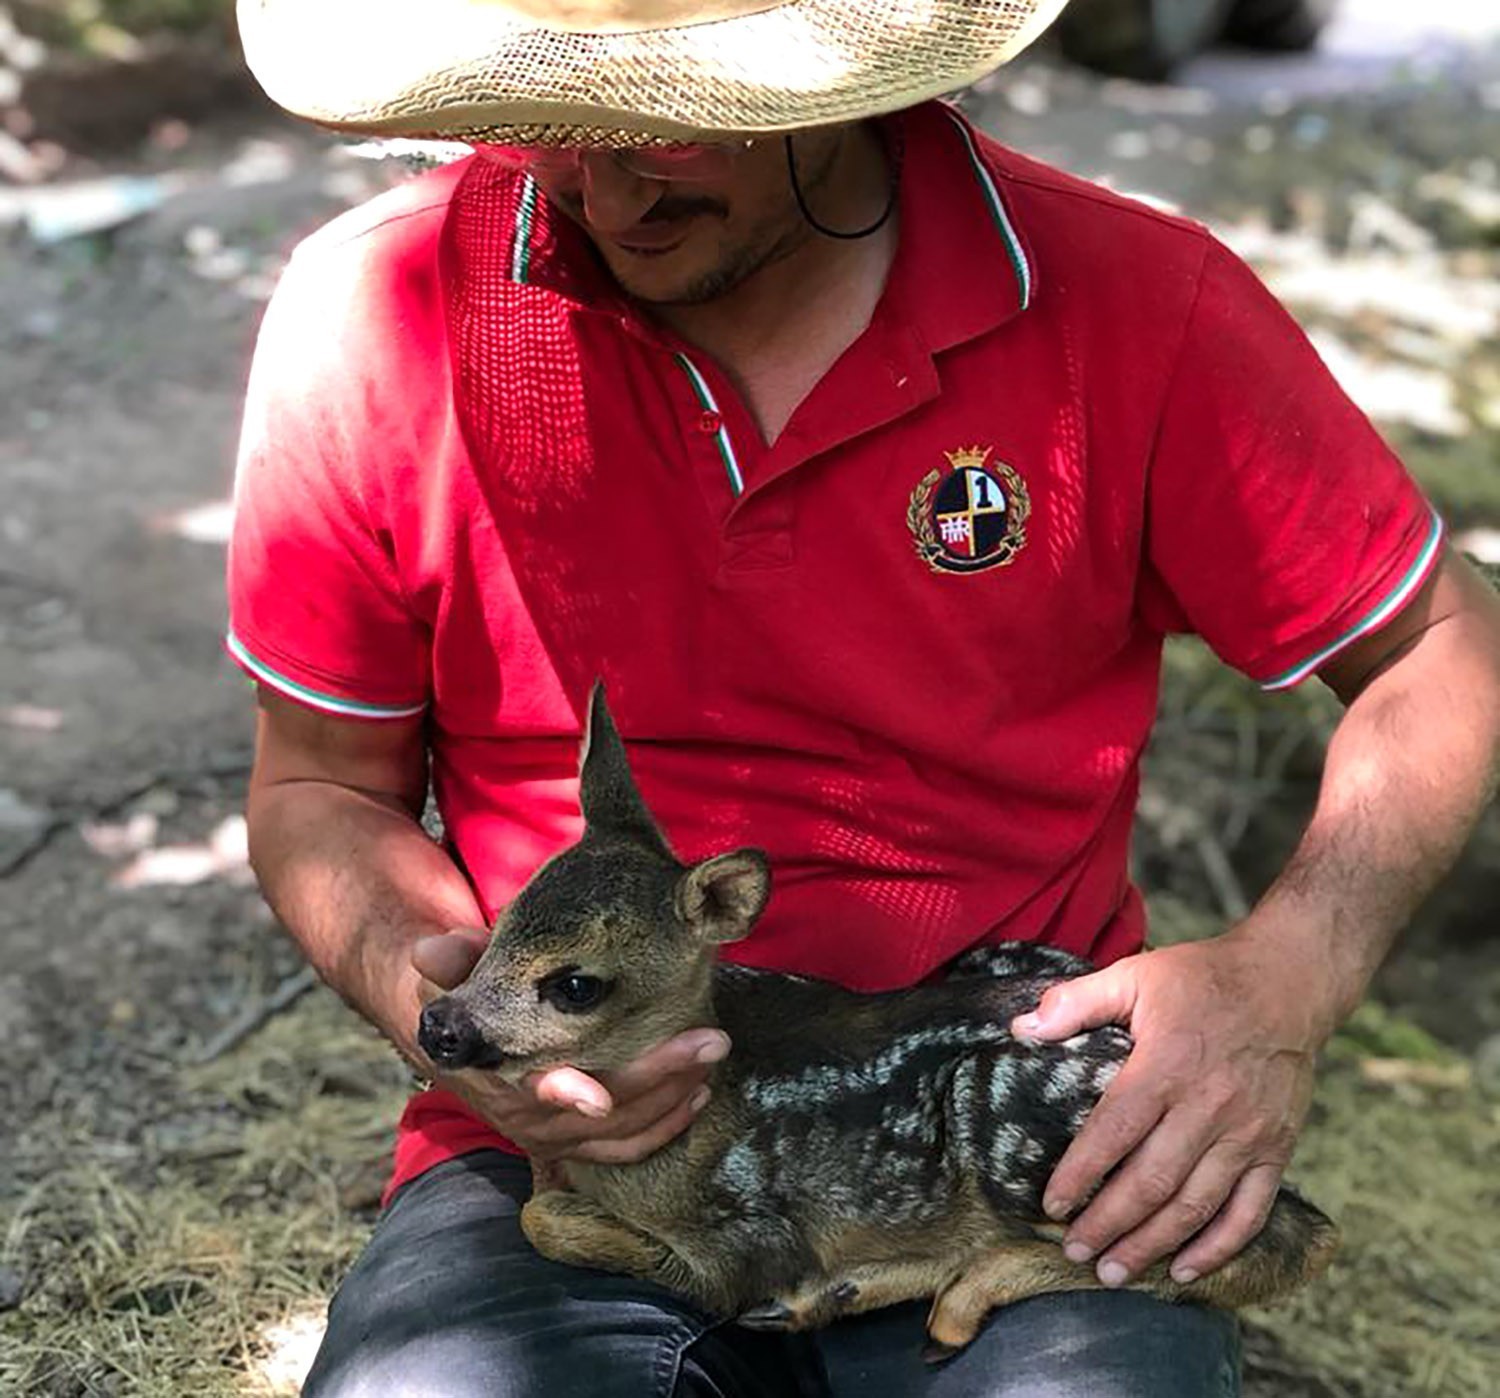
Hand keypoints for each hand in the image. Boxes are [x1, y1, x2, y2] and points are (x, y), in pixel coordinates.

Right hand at [411, 929, 726, 1164]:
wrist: (462, 1041)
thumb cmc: (468, 996)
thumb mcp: (455, 973)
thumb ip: (454, 962)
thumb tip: (429, 952)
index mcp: (498, 1077)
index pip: (533, 1093)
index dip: (564, 1096)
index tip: (597, 1095)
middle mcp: (528, 1117)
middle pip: (602, 1112)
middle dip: (659, 1076)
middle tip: (711, 1040)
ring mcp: (556, 1135)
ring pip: (622, 1134)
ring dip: (673, 1099)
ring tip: (712, 1059)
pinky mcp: (579, 1141)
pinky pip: (626, 1148)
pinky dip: (665, 1126)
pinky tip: (699, 1095)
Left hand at [1010, 934, 1325, 1286]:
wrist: (1289, 981)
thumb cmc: (1202, 979)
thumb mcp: (1135, 975)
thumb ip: (1077, 1002)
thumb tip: (1021, 1027)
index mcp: (1166, 1065)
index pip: (1115, 1132)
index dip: (1081, 1174)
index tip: (1052, 1206)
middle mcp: (1208, 1106)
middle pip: (1152, 1181)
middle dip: (1109, 1224)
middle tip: (1074, 1253)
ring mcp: (1247, 1133)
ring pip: (1196, 1205)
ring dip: (1152, 1245)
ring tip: (1113, 1272)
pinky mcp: (1276, 1148)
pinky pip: (1249, 1211)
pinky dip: (1219, 1248)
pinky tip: (1184, 1271)